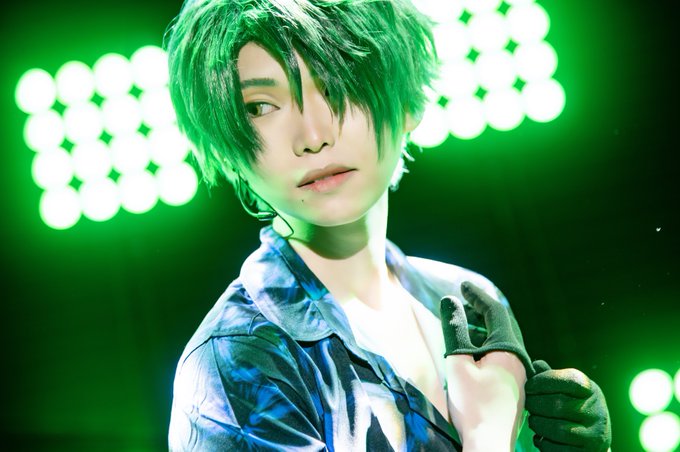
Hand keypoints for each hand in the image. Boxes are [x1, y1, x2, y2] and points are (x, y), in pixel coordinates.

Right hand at [440, 281, 530, 450]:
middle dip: (482, 310)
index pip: (495, 312)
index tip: (462, 285)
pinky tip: (473, 351)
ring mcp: (519, 375)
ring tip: (463, 323)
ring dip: (483, 329)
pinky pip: (502, 355)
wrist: (488, 444)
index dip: (478, 296)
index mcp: (509, 350)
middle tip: (463, 300)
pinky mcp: (514, 387)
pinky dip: (487, 345)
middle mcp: (520, 360)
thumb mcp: (458, 362)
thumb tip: (449, 301)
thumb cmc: (473, 405)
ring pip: (502, 341)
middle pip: (502, 325)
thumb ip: (454, 329)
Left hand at [525, 360, 611, 450]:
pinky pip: (558, 449)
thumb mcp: (567, 388)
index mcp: (590, 390)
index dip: (543, 382)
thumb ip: (550, 377)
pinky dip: (543, 443)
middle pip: (558, 405)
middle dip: (535, 404)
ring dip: (538, 424)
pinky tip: (540, 437)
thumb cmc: (573, 405)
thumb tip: (535, 365)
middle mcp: (596, 411)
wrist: (596, 437)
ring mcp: (595, 434)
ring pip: (558, 429)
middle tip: (528, 405)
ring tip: (533, 421)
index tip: (529, 387)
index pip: (568, 381)